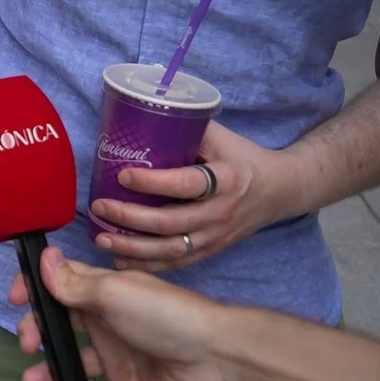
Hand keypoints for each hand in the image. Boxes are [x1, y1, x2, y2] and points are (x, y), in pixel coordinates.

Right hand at [9, 247, 229, 380]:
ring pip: (74, 360)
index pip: (62, 283)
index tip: (17, 299)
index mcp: (105, 292)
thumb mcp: (116, 292)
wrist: (217, 362)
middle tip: (29, 343)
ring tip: (33, 380)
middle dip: (38, 329)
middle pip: (62, 323)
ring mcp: (118, 357)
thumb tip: (44, 256)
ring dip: (49, 368)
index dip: (36, 287)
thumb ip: (75, 283)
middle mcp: (109, 322)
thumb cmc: (167, 317)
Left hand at [90, 122, 281, 271]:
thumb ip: (187, 128)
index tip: (122, 175)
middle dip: (129, 217)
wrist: (280, 190)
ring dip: (132, 247)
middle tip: (99, 206)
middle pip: (169, 222)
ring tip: (102, 237)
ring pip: (170, 249)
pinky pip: (176, 263)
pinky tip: (119, 259)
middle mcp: (220, 213)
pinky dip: (146, 265)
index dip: (152, 182)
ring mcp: (216, 236)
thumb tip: (142, 116)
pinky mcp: (211, 250)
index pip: (185, 184)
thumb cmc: (242, 158)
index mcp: (225, 180)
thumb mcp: (221, 137)